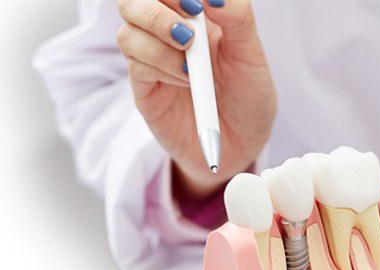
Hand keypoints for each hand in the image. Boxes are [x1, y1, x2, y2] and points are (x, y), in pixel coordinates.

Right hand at [117, 0, 275, 198]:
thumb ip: (237, 17)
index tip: (197, 4)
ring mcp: (152, 60)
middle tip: (189, 31)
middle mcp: (166, 32)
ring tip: (192, 66)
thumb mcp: (252, 55)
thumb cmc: (249, 98)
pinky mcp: (145, 89)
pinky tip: (187, 81)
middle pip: (132, 1)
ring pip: (128, 33)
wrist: (243, 145)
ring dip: (159, 42)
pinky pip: (136, 66)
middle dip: (156, 11)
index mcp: (193, 15)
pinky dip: (161, 68)